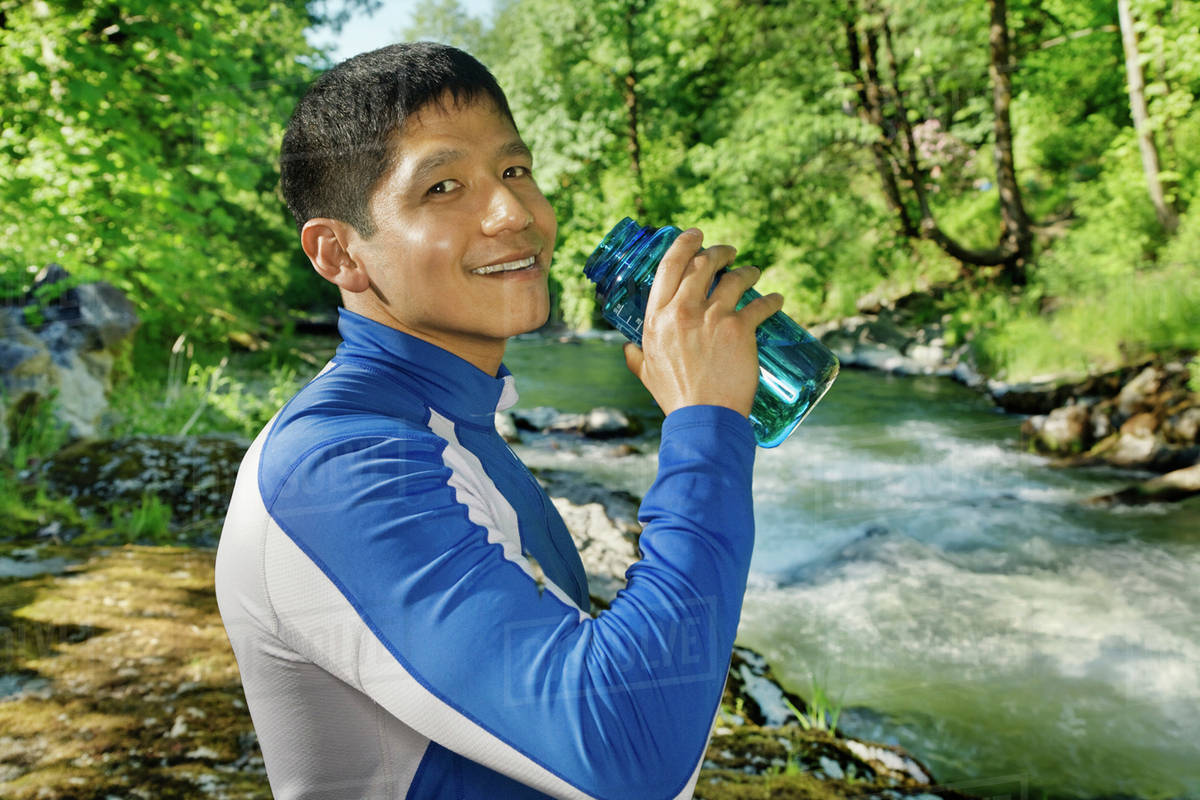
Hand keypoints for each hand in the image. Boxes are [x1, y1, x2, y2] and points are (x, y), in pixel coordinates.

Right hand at [622, 228, 783, 417]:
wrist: (704, 419)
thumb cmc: (676, 397)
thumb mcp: (647, 373)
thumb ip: (636, 357)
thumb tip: (627, 349)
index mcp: (657, 318)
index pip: (669, 266)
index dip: (684, 243)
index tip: (696, 235)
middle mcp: (683, 312)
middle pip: (703, 265)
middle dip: (718, 252)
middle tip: (728, 253)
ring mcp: (713, 318)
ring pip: (734, 280)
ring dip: (746, 272)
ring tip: (753, 272)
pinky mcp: (740, 329)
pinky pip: (760, 305)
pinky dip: (772, 300)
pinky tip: (777, 300)